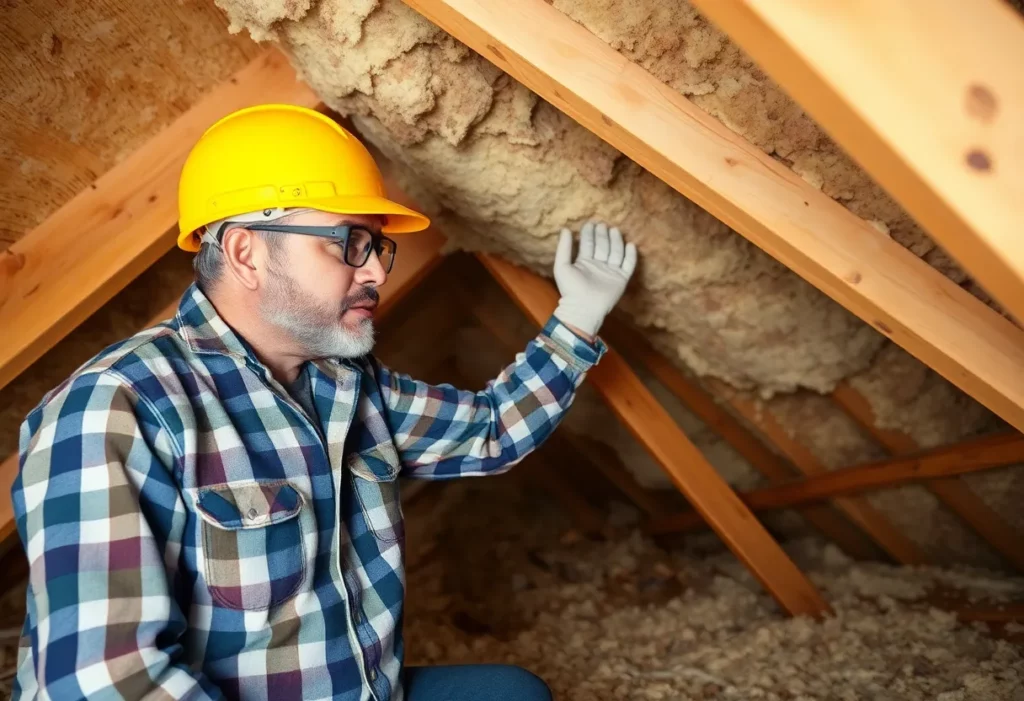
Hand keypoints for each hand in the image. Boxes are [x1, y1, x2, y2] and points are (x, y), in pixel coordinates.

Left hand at [552, 221, 636, 337]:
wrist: (583, 308)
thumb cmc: (570, 289)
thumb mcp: (563, 266)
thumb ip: (564, 248)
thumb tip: (565, 229)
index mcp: (584, 262)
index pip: (588, 244)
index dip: (589, 234)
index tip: (590, 223)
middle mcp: (598, 265)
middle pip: (603, 246)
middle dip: (603, 235)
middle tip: (603, 224)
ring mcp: (610, 272)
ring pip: (616, 253)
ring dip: (616, 241)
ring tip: (615, 230)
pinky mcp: (621, 280)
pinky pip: (628, 266)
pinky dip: (631, 256)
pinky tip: (631, 245)